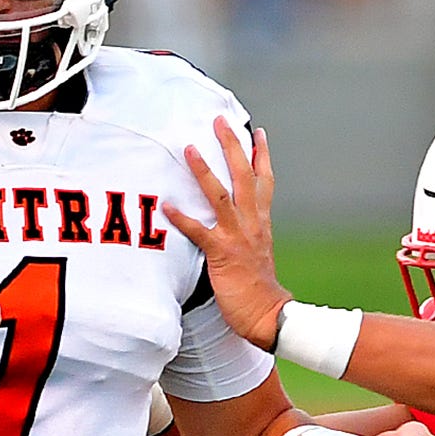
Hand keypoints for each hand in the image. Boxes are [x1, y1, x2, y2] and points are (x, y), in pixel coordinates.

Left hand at [162, 117, 290, 351]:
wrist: (268, 314)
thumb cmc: (260, 291)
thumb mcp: (258, 254)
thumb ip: (248, 236)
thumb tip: (238, 229)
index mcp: (261, 222)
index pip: (265, 181)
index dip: (262, 156)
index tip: (257, 132)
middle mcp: (252, 223)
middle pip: (244, 176)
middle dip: (233, 146)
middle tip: (220, 121)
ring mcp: (237, 237)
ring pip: (221, 195)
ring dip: (204, 171)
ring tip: (189, 148)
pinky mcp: (221, 254)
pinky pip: (199, 231)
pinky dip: (182, 218)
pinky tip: (166, 205)